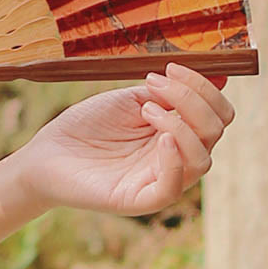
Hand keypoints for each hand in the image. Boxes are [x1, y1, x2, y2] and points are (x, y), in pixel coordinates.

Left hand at [15, 63, 235, 215]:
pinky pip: (173, 187)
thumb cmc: (87, 126)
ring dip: (181, 124)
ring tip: (145, 109)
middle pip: (215, 132)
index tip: (169, 68)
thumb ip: (171, 93)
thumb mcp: (131, 100)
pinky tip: (161, 137)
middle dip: (193, 99)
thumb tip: (221, 76)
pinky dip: (175, 160)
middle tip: (153, 83)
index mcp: (178, 132)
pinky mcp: (139, 200)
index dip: (203, 88)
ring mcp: (160, 180)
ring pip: (202, 160)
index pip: (218, 115)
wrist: (46, 153)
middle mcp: (176, 158)